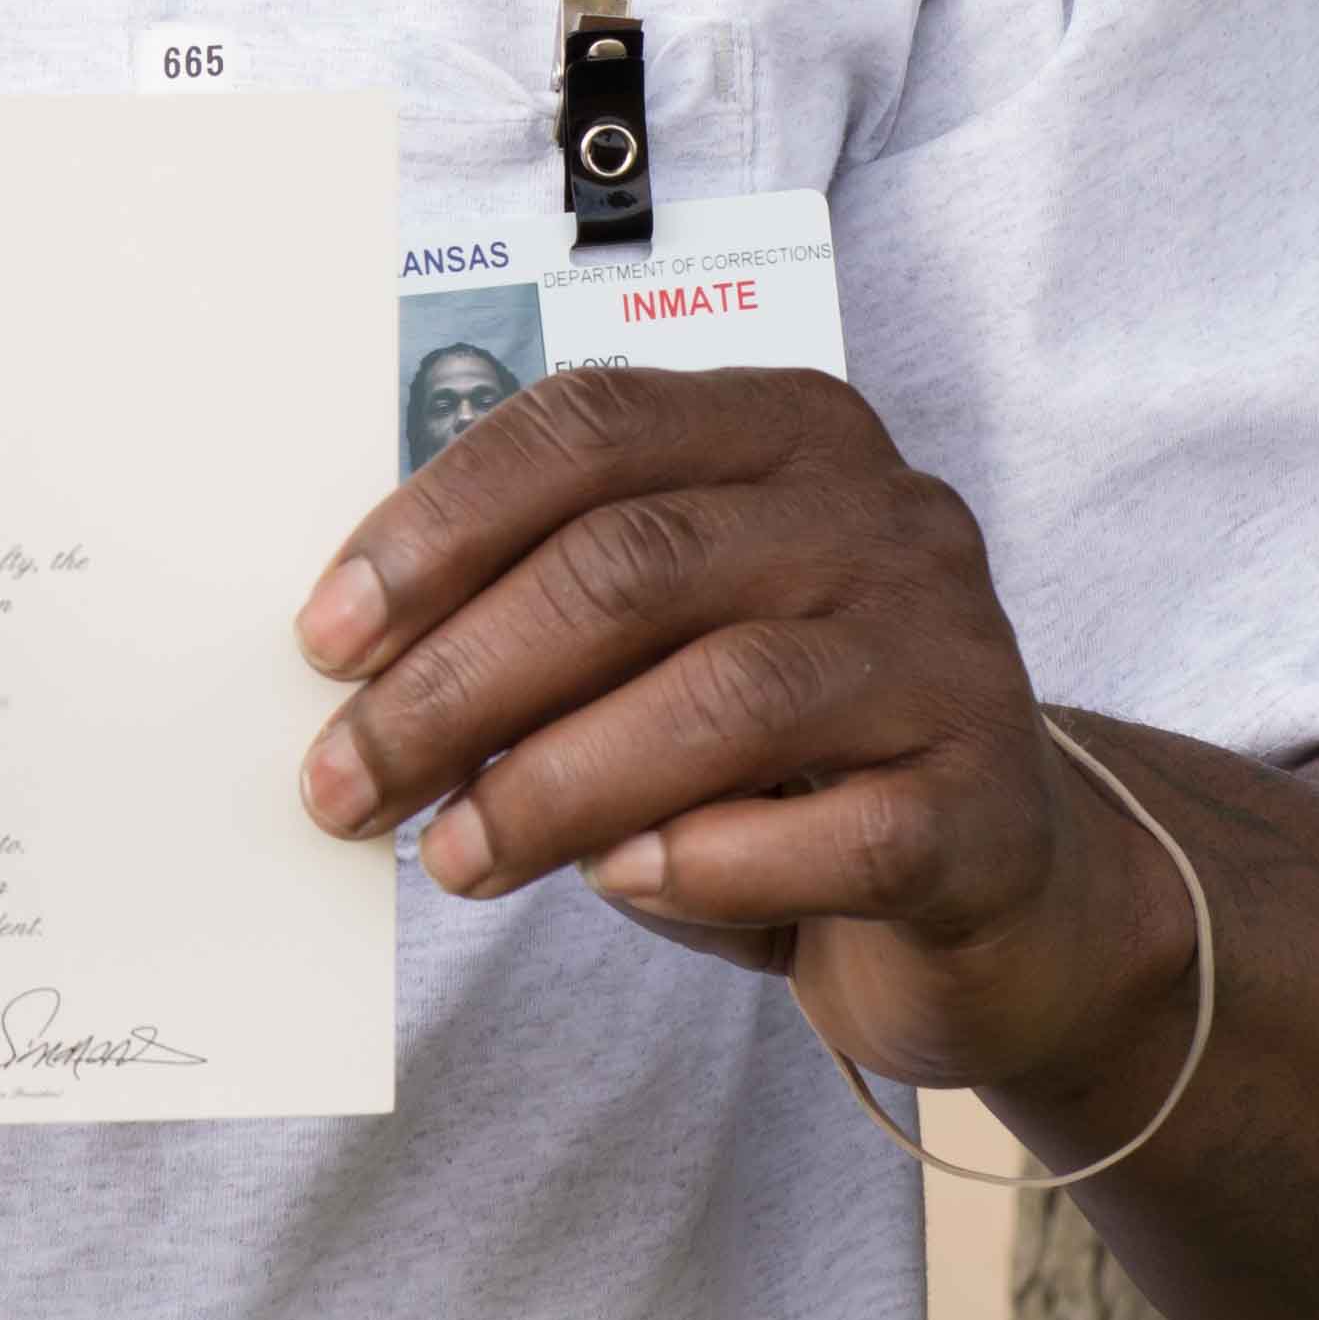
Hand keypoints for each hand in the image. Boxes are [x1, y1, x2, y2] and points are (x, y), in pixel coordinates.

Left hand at [291, 367, 1189, 1117]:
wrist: (995, 890)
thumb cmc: (778, 753)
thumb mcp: (661, 645)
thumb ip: (543, 614)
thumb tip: (356, 672)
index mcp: (785, 432)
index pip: (587, 429)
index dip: (438, 528)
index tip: (323, 642)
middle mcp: (884, 517)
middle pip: (632, 565)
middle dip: (457, 682)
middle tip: (345, 783)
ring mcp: (951, 656)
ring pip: (722, 696)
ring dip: (552, 787)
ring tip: (453, 858)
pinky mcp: (986, 808)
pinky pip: (828, 835)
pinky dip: (700, 864)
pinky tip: (620, 884)